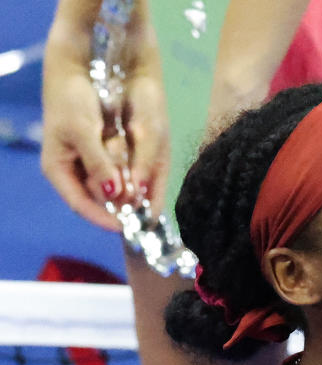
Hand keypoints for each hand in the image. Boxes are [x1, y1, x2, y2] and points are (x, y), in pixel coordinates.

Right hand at [41, 34, 168, 229]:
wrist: (81, 67)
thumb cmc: (71, 98)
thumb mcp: (82, 130)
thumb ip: (98, 163)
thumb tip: (114, 193)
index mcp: (61, 171)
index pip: (83, 206)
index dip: (106, 219)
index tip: (127, 227)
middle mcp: (79, 171)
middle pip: (106, 200)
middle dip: (124, 201)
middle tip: (142, 205)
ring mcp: (96, 163)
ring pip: (120, 186)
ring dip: (132, 183)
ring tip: (141, 178)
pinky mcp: (111, 153)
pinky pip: (128, 170)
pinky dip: (137, 170)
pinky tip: (146, 170)